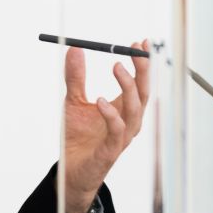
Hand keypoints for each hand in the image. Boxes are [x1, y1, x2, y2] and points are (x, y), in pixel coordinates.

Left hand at [61, 40, 150, 212]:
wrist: (69, 171)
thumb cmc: (77, 137)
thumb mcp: (73, 101)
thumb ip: (75, 77)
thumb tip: (74, 48)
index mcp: (123, 109)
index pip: (139, 83)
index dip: (142, 63)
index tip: (139, 42)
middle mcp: (128, 122)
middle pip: (142, 93)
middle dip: (142, 70)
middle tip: (134, 49)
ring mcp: (121, 137)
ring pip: (134, 110)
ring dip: (128, 87)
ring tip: (116, 66)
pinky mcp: (110, 151)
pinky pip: (117, 131)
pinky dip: (111, 115)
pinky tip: (100, 101)